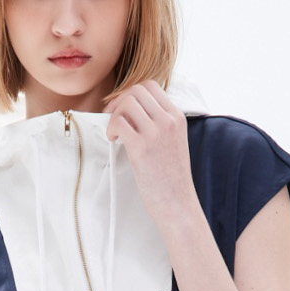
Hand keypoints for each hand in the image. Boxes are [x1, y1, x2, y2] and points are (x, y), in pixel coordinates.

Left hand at [105, 79, 197, 230]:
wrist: (178, 204)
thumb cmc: (172, 179)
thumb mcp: (173, 143)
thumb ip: (159, 124)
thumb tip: (131, 113)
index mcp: (177, 118)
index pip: (151, 86)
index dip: (132, 94)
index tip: (124, 109)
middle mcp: (168, 121)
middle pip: (136, 91)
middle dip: (119, 101)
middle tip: (114, 119)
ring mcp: (156, 133)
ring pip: (127, 103)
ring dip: (114, 115)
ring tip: (115, 133)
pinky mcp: (142, 147)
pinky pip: (119, 122)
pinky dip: (111, 128)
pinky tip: (114, 141)